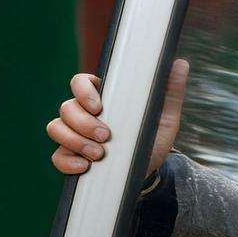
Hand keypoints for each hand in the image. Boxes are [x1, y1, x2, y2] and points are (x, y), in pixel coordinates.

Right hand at [46, 59, 190, 179]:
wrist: (149, 172)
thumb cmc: (152, 140)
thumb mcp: (165, 118)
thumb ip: (170, 91)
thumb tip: (180, 64)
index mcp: (103, 98)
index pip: (80, 82)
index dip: (83, 90)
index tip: (98, 106)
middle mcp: (84, 114)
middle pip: (66, 107)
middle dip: (84, 123)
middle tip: (106, 137)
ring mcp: (74, 135)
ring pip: (57, 128)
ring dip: (75, 141)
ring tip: (99, 154)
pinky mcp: (71, 157)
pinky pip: (57, 157)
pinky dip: (68, 161)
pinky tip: (85, 166)